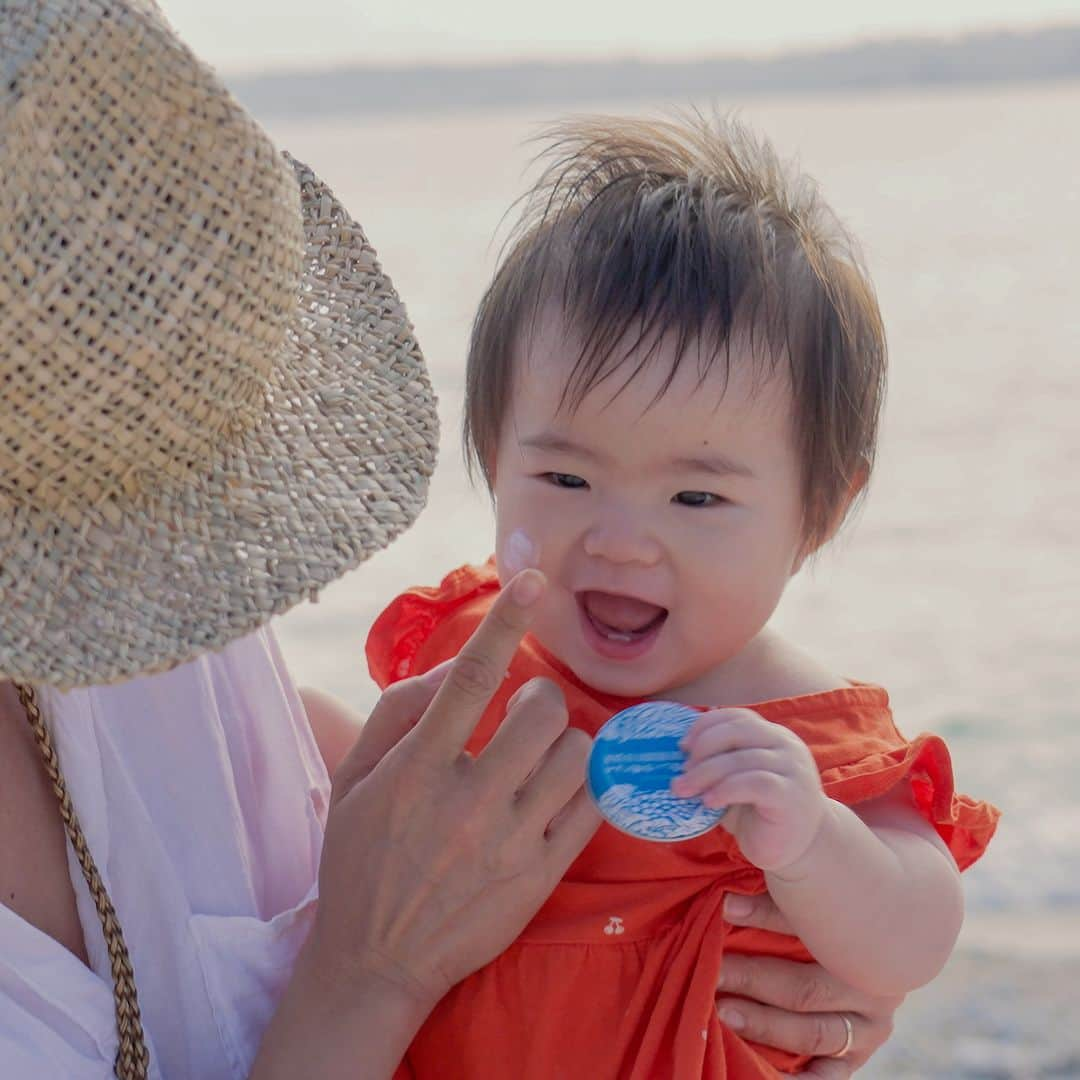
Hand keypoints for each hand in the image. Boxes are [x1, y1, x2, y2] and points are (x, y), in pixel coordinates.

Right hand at [309, 569, 600, 1011]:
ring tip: (542, 753)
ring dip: (564, 739)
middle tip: (526, 709)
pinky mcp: (540, 876)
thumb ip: (394, 715)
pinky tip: (562, 786)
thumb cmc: (359, 862)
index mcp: (416, 770)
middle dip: (541, 696)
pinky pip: (591, 807)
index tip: (528, 579)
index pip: (468, 678)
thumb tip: (444, 670)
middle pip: (539, 712)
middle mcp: (466, 800)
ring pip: (574, 755)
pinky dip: (586, 783)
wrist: (376, 963)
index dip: (502, 620)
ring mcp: (509, 840)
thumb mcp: (352, 781)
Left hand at [672, 707, 826, 871]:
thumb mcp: (735, 781)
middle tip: (681, 772)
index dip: (705, 725)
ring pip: (741, 758)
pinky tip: (709, 802)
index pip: (736, 717)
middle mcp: (786, 745)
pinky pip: (754, 783)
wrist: (800, 850)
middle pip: (736, 732)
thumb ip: (719, 762)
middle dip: (702, 749)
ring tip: (684, 790)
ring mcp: (792, 768)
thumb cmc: (760, 813)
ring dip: (705, 773)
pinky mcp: (791, 795)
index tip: (682, 746)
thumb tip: (679, 752)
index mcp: (772, 735)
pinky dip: (725, 790)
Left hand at [715, 893, 903, 1076]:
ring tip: (724, 1012)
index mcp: (867, 940)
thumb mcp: (815, 900)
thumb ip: (781, 896)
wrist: (871, 950)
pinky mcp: (854, 1059)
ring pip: (813, 1033)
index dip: (765, 916)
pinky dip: (793, 1079)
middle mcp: (874, 989)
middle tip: (715, 971)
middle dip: (754, 978)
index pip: (812, 928)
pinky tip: (755, 1067)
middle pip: (807, 988)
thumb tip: (728, 899)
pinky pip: (824, 1079)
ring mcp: (868, 1030)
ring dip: (764, 1024)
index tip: (725, 908)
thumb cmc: (832, 915)